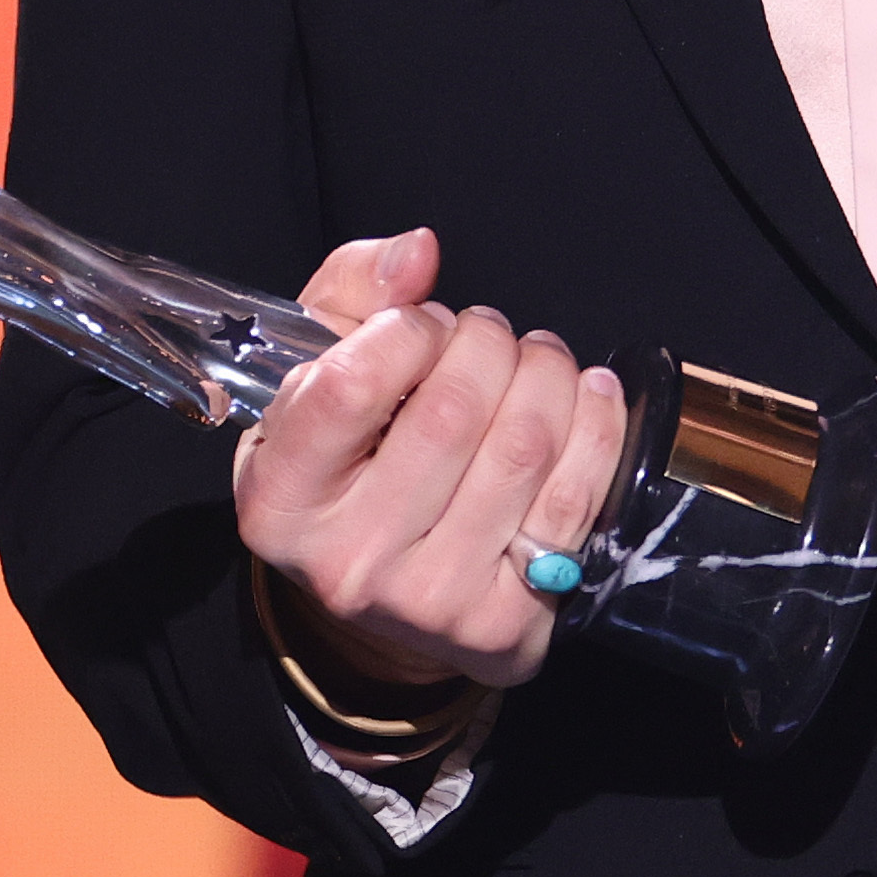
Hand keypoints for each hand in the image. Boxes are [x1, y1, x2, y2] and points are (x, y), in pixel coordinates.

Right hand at [231, 228, 636, 692]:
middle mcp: (349, 561)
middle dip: (488, 342)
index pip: (349, 387)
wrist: (386, 607)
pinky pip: (575, 499)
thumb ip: (354, 292)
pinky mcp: (506, 622)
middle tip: (488, 337)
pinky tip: (585, 394)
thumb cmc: (350, 467)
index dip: (407, 330)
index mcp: (280, 499)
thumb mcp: (315, 376)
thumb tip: (419, 253)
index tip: (422, 325)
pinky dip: (596, 425)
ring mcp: (430, 600)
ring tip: (534, 360)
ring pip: (524, 446)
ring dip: (546, 374)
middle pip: (453, 409)